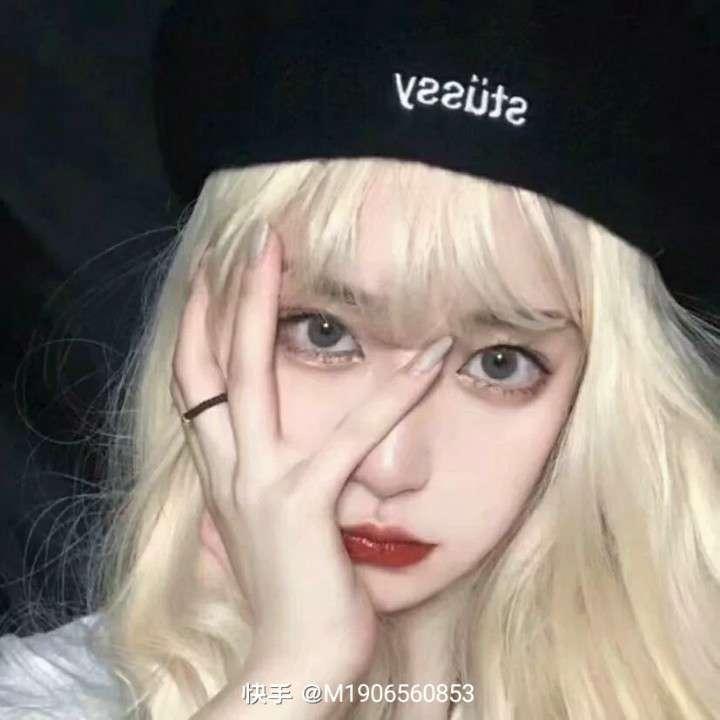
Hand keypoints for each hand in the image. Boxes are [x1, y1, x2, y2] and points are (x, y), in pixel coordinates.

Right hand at [171, 221, 453, 684]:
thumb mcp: (266, 524)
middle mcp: (228, 468)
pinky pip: (351, 433)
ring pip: (251, 375)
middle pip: (209, 362)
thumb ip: (262, 482)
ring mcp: (260, 482)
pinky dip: (394, 389)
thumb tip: (269, 452)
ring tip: (291, 255)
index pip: (196, 383)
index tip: (219, 277)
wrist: (294, 662)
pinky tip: (431, 353)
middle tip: (249, 240)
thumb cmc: (294, 591)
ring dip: (267, 307)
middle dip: (223, 296)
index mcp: (221, 472)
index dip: (201, 325)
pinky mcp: (302, 503)